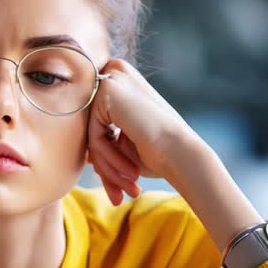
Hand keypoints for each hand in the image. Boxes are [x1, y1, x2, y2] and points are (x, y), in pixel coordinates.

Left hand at [86, 59, 194, 204]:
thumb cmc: (159, 152)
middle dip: (105, 167)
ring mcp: (111, 78)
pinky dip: (109, 160)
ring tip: (127, 188)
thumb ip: (102, 142)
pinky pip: (93, 136)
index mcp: (120, 79)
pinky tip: (131, 173)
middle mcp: (115, 71)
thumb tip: (84, 153)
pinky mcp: (107, 90)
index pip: (96, 123)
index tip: (116, 187)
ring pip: (91, 134)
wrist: (183, 153)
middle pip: (92, 127)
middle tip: (118, 196)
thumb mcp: (124, 146)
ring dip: (108, 168)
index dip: (105, 159)